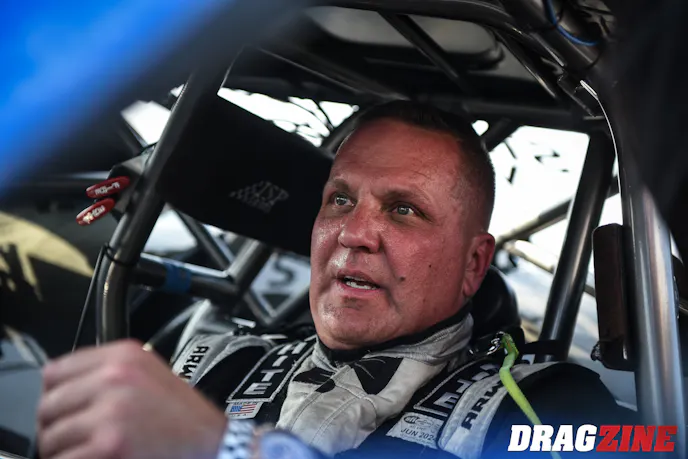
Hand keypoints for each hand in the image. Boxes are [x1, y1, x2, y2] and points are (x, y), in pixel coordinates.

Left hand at [37, 339, 227, 458]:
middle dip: (56, 426)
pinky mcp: (108, 444)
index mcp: (123, 355)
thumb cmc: (184, 416)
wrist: (211, 443)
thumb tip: (63, 386)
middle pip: (47, 405)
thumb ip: (108, 371)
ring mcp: (110, 411)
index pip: (54, 371)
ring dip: (62, 450)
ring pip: (50, 437)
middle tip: (76, 437)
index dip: (56, 394)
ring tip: (88, 451)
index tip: (65, 408)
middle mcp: (114, 377)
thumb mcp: (149, 373)